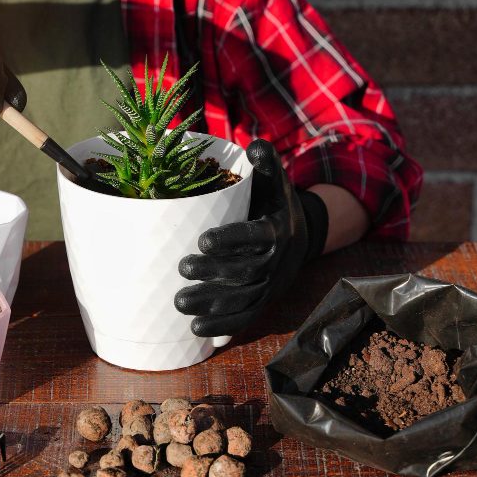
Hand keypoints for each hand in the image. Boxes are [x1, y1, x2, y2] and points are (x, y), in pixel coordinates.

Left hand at [174, 140, 328, 336]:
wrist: (298, 236)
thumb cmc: (272, 203)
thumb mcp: (273, 181)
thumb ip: (265, 163)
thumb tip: (254, 146)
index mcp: (277, 229)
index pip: (256, 237)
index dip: (231, 240)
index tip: (203, 240)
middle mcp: (275, 262)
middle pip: (245, 272)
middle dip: (213, 273)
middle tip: (182, 267)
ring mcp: (269, 286)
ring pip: (241, 299)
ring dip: (210, 305)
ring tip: (179, 303)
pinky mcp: (261, 303)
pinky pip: (244, 319)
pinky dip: (221, 328)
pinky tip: (195, 331)